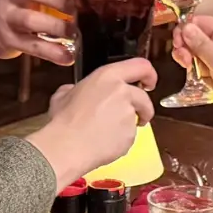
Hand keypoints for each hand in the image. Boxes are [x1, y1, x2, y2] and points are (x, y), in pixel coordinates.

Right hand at [27, 57, 157, 185]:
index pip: (141, 66)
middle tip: (134, 115)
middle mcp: (122, 92)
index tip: (149, 81)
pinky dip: (121, 139)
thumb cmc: (64, 121)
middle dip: (143, 107)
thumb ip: (76, 89)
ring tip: (107, 132)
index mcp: (107, 77)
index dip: (149, 74)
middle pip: (143, 97)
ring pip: (136, 117)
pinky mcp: (131, 134)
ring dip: (128, 124)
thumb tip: (75, 92)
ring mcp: (128, 114)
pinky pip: (130, 136)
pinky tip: (104, 142)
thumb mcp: (63, 94)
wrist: (66, 146)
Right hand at [173, 16, 212, 144]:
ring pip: (199, 55)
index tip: (178, 46)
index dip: (185, 32)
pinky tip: (210, 83)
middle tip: (186, 63)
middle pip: (196, 38)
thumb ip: (199, 42)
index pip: (198, 22)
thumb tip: (185, 26)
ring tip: (204, 76)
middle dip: (188, 50)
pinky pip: (206, 69)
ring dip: (196, 66)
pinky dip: (204, 76)